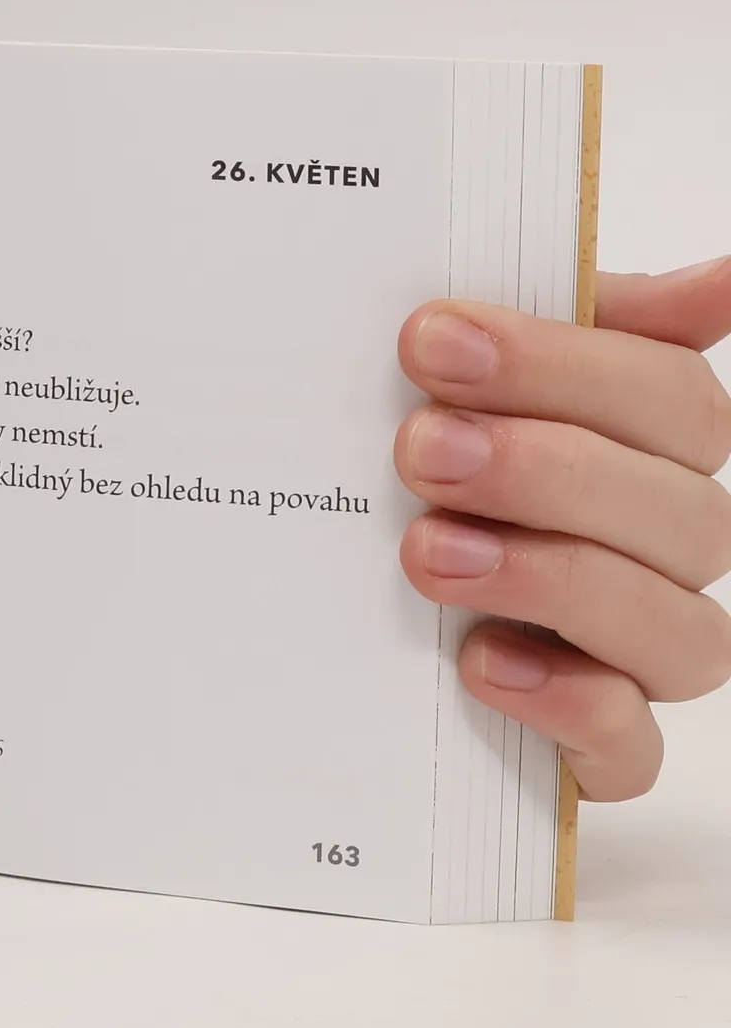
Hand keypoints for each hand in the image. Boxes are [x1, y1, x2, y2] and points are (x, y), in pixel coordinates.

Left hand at [396, 257, 730, 799]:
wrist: (336, 568)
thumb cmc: (431, 434)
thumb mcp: (475, 363)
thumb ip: (577, 312)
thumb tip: (721, 277)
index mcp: (651, 441)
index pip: (672, 397)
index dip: (560, 365)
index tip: (431, 337)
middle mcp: (666, 546)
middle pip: (682, 514)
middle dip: (543, 471)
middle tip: (420, 446)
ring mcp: (639, 649)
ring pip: (679, 634)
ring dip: (551, 582)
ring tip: (427, 551)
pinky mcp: (595, 739)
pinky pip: (630, 749)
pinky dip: (567, 706)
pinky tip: (481, 663)